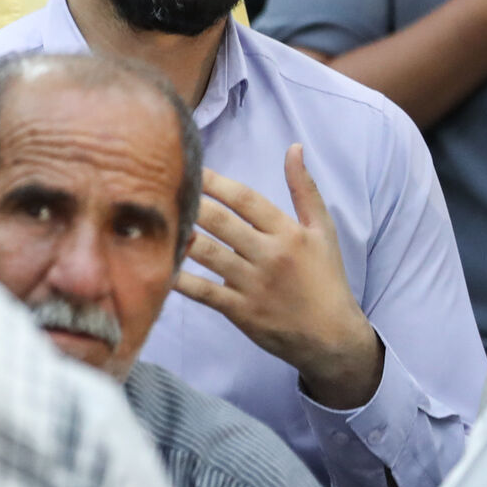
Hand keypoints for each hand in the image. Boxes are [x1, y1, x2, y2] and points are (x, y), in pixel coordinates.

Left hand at [176, 146, 383, 409]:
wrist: (333, 338)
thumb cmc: (326, 278)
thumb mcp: (323, 231)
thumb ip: (305, 189)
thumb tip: (294, 148)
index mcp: (288, 233)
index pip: (245, 199)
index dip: (216, 181)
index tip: (191, 167)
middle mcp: (270, 256)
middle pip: (220, 222)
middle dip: (190, 202)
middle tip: (159, 187)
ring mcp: (254, 284)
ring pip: (208, 253)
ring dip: (180, 235)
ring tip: (153, 218)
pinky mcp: (241, 311)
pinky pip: (204, 292)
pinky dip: (180, 279)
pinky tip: (158, 262)